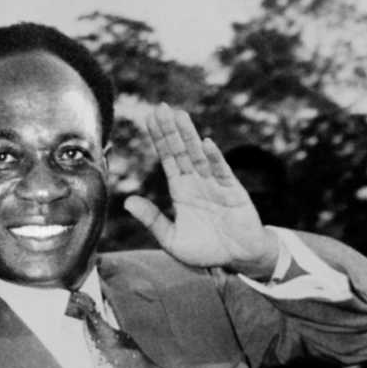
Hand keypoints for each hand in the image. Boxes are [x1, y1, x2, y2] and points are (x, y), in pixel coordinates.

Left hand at [124, 104, 278, 277]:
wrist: (239, 260)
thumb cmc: (206, 249)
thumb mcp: (172, 239)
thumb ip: (152, 220)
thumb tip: (127, 201)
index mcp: (181, 190)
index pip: (167, 159)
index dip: (159, 139)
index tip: (149, 119)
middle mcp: (197, 182)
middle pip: (181, 151)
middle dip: (171, 130)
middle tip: (161, 107)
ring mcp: (215, 185)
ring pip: (199, 156)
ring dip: (189, 136)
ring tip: (180, 116)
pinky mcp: (234, 193)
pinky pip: (222, 172)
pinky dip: (214, 158)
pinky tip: (205, 143)